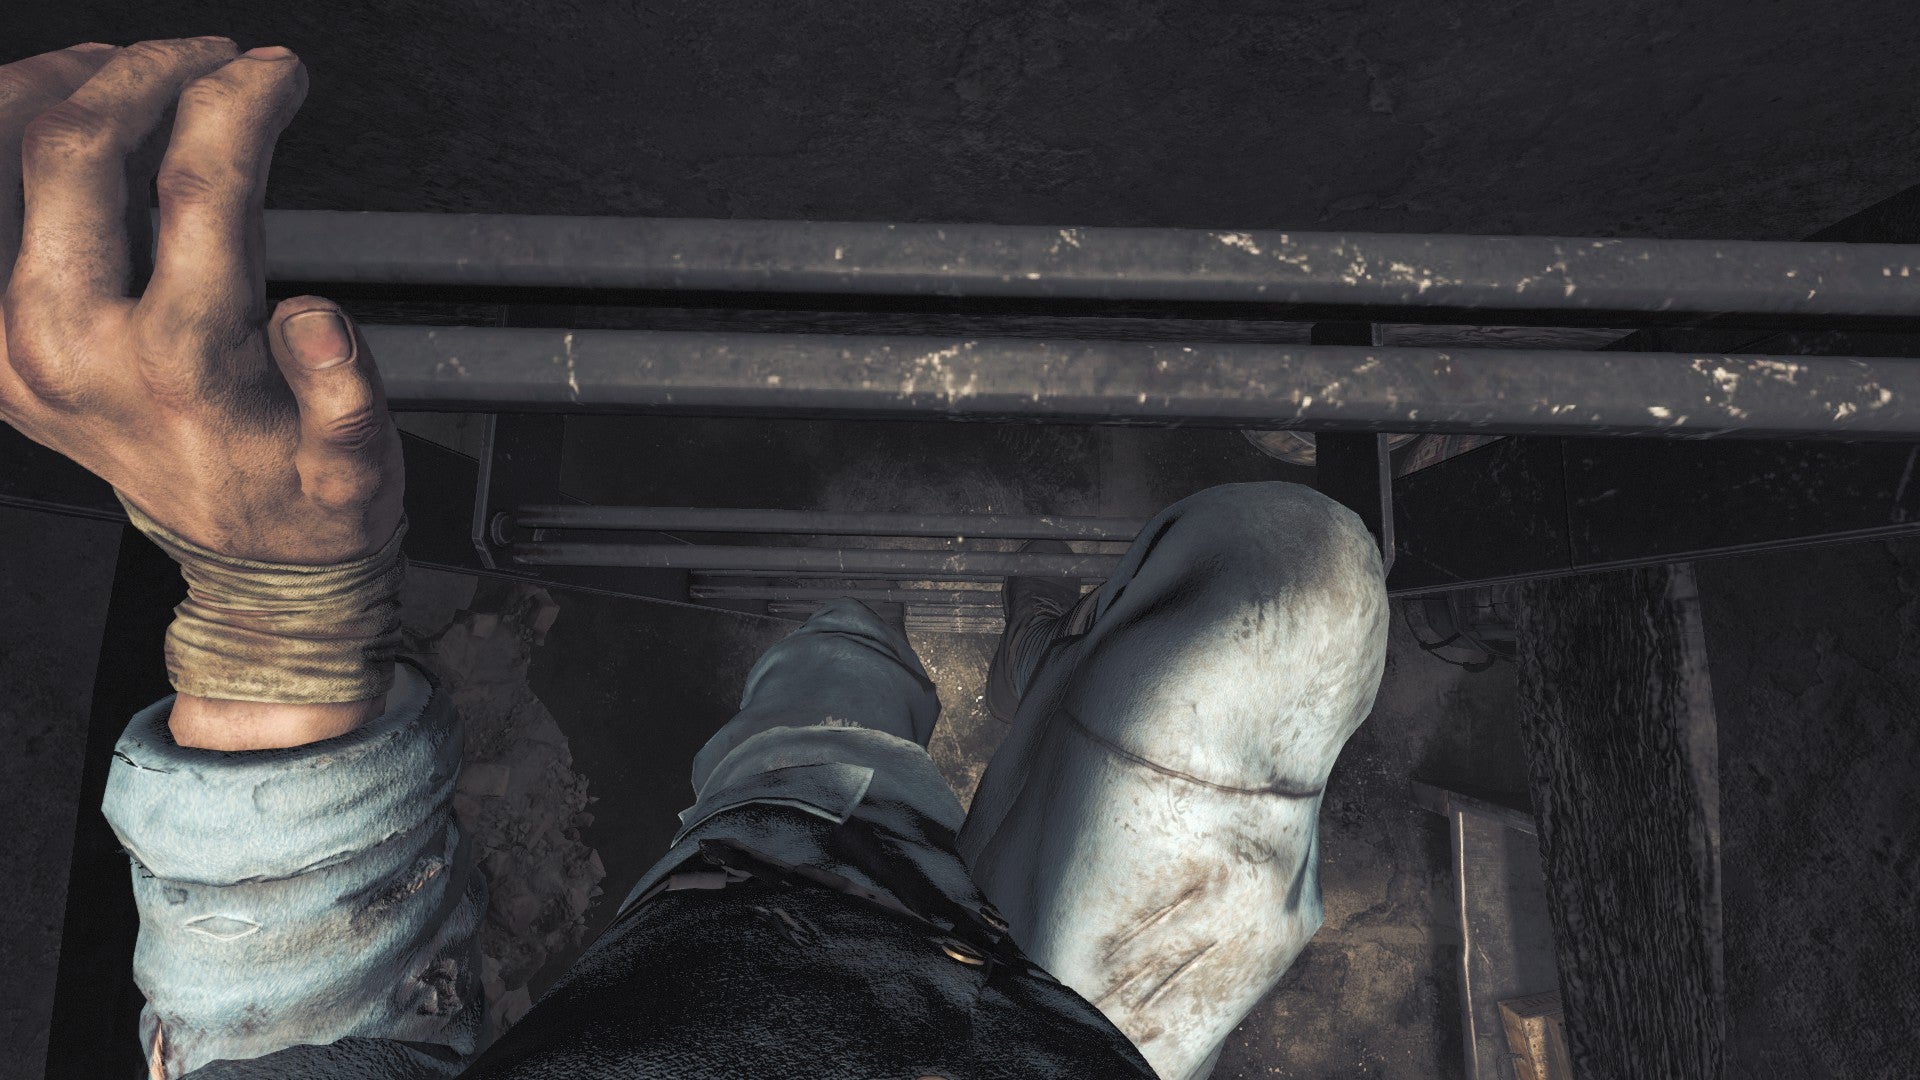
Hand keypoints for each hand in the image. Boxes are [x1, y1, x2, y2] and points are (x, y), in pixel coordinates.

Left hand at [0, 38, 403, 747]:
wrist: (249, 564)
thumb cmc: (305, 496)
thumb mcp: (359, 460)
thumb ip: (344, 391)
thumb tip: (315, 320)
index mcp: (179, 363)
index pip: (199, 187)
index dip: (241, 103)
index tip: (276, 72)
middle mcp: (76, 350)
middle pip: (73, 154)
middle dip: (143, 74)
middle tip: (202, 55)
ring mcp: (16, 350)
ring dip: (54, 92)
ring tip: (123, 69)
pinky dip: (11, 149)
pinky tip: (61, 121)